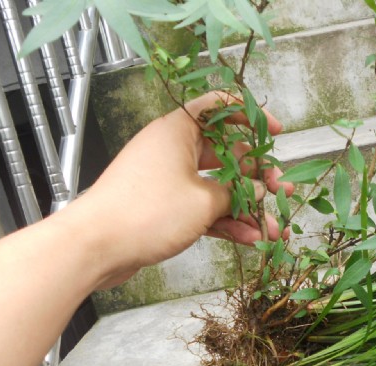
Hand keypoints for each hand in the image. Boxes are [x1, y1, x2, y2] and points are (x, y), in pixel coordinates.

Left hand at [67, 91, 294, 288]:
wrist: (96, 247)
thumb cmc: (146, 211)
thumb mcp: (204, 200)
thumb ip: (236, 194)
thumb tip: (256, 192)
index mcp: (178, 131)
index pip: (220, 108)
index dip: (251, 115)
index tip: (276, 133)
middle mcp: (173, 150)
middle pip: (226, 154)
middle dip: (257, 177)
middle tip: (280, 192)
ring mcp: (169, 180)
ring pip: (217, 188)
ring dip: (246, 208)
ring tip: (274, 228)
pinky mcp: (165, 207)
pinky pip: (204, 209)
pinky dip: (226, 222)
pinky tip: (250, 239)